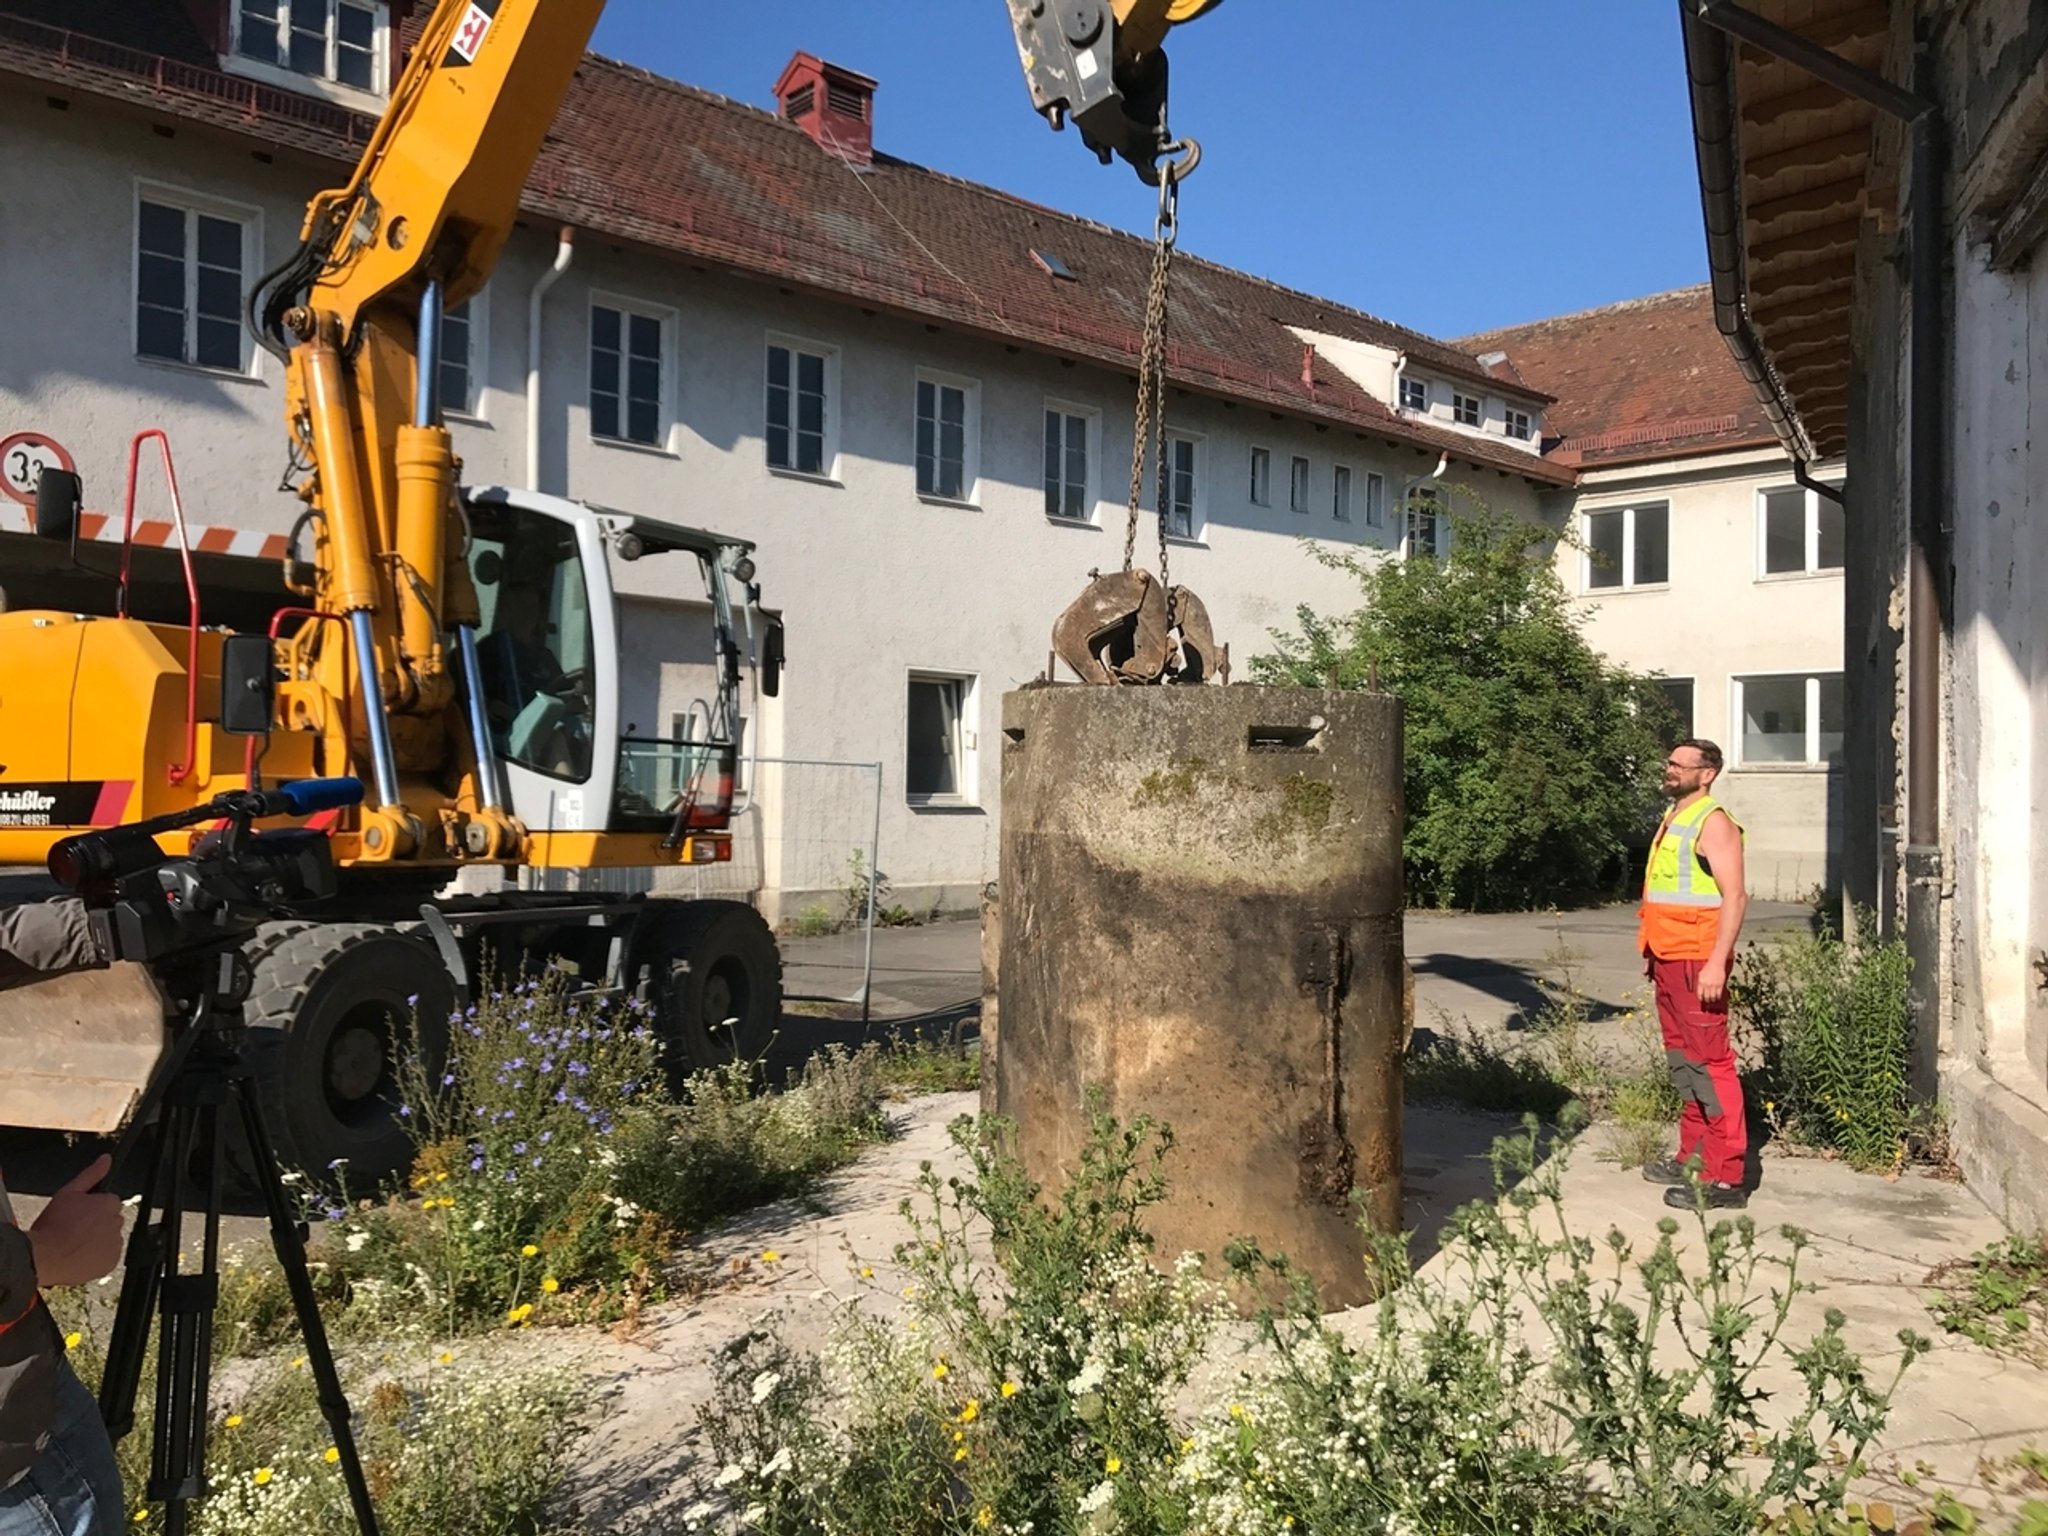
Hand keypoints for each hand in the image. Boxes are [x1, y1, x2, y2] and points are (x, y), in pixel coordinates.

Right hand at [29, 1154, 123, 1288]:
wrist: (43, 1256)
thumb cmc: (52, 1226)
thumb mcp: (68, 1192)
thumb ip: (91, 1174)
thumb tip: (106, 1160)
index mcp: (109, 1204)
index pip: (109, 1202)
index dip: (92, 1208)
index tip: (79, 1215)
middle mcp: (117, 1223)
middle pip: (111, 1219)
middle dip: (97, 1222)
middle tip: (75, 1229)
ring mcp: (115, 1244)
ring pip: (110, 1238)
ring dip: (98, 1239)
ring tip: (75, 1243)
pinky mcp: (111, 1263)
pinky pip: (108, 1257)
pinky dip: (98, 1257)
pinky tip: (80, 1255)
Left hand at [1697, 958, 1729, 1008]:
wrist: (1716, 964)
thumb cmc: (1707, 968)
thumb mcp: (1700, 974)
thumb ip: (1700, 982)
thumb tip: (1700, 990)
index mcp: (1701, 982)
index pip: (1700, 994)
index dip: (1701, 998)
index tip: (1701, 1000)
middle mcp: (1707, 985)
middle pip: (1706, 997)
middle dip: (1707, 1000)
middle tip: (1707, 1002)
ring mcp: (1714, 985)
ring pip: (1713, 997)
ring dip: (1712, 1000)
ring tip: (1712, 1001)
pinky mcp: (1720, 985)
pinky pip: (1719, 994)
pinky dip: (1718, 997)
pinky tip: (1717, 997)